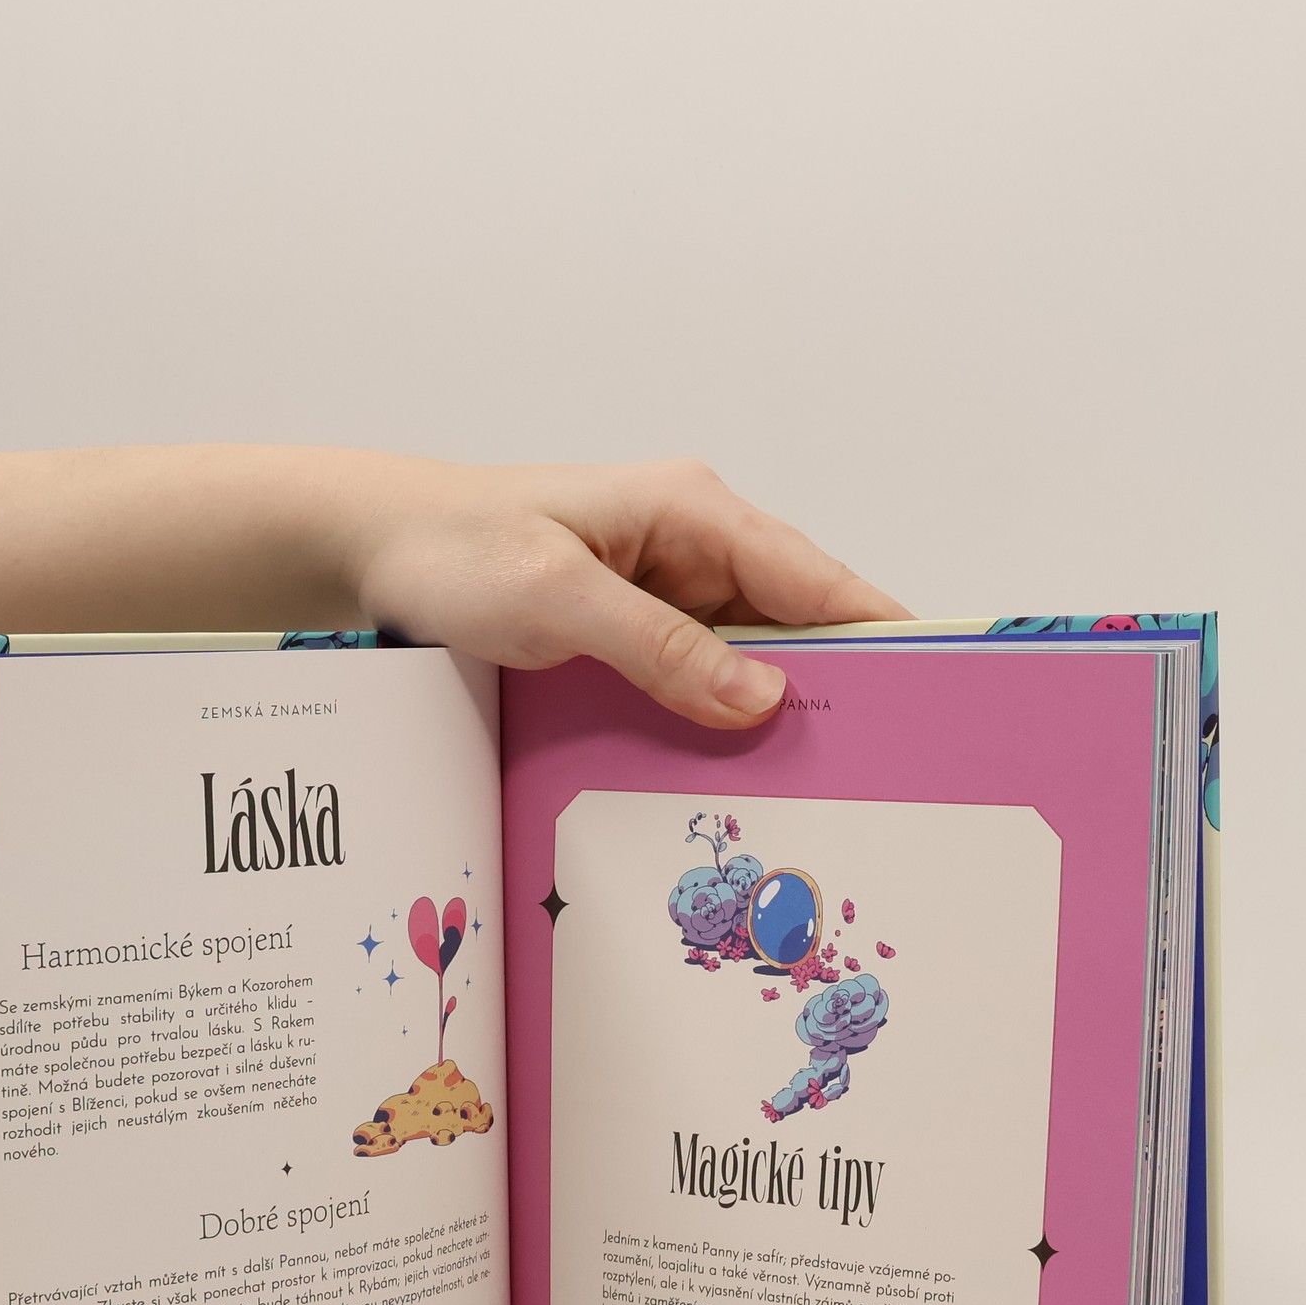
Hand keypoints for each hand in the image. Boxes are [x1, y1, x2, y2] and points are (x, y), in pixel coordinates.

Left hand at [340, 456, 909, 727]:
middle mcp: (690, 548)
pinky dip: (711, 723)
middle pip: (793, 625)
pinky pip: (693, 682)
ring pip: (745, 663)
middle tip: (872, 774)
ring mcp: (662, 593)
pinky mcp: (630, 633)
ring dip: (766, 719)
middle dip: (830, 691)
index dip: (882, 633)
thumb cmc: (452, 550)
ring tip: (811, 792)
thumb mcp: (556, 599)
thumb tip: (762, 698)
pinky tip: (725, 777)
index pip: (814, 577)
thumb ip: (659, 647)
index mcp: (690, 511)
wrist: (367, 551)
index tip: (938, 692)